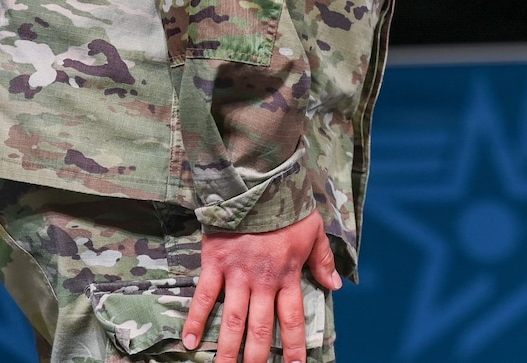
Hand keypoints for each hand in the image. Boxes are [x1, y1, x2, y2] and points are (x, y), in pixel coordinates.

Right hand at [182, 211, 341, 362]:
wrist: (259, 182)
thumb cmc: (288, 206)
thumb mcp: (314, 231)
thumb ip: (323, 261)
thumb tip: (336, 287)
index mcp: (288, 275)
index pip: (292, 320)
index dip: (293, 347)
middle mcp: (263, 281)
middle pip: (260, 328)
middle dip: (257, 357)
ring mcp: (238, 274)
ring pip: (233, 320)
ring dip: (227, 350)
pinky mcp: (216, 263)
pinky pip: (204, 296)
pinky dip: (196, 320)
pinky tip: (190, 342)